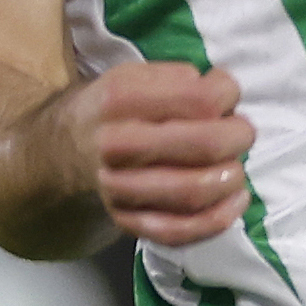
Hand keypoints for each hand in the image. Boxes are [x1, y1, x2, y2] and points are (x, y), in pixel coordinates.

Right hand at [71, 60, 253, 246]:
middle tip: (243, 132)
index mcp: (121, 99)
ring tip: (237, 166)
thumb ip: (178, 78)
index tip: (229, 94)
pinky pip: (179, 230)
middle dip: (238, 137)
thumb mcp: (134, 75)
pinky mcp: (127, 221)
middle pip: (203, 146)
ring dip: (231, 178)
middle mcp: (117, 145)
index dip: (228, 94)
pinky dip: (217, 219)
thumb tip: (223, 92)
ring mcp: (120, 189)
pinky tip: (235, 201)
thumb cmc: (113, 109)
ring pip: (194, 191)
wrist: (62, 151)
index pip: (199, 99)